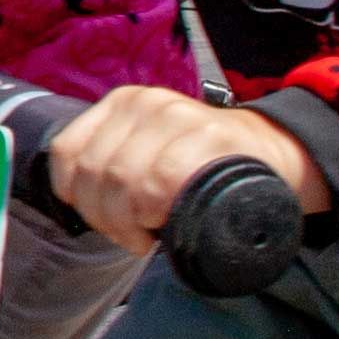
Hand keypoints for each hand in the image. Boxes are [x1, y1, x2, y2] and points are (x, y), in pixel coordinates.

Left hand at [47, 84, 324, 248]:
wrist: (271, 153)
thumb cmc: (198, 166)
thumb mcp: (146, 151)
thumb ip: (109, 165)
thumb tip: (70, 201)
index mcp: (121, 104)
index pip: (67, 154)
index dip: (77, 198)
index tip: (101, 219)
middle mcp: (145, 102)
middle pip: (95, 174)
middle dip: (107, 219)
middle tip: (132, 235)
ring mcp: (178, 115)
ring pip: (124, 182)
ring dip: (131, 222)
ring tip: (149, 231)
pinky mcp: (211, 135)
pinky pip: (161, 182)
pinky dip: (156, 210)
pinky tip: (167, 219)